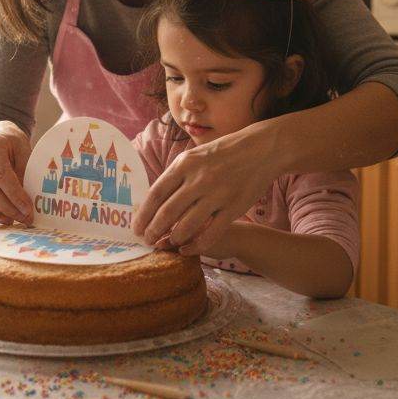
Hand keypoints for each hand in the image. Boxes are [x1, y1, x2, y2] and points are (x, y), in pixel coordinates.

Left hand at [133, 124, 279, 254]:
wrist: (261, 149)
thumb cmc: (224, 153)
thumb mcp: (196, 156)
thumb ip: (177, 175)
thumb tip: (154, 199)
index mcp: (185, 164)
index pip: (156, 193)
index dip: (144, 214)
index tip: (136, 228)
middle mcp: (199, 179)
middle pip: (168, 212)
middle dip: (154, 230)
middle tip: (148, 240)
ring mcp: (217, 194)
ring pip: (187, 225)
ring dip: (174, 238)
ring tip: (168, 243)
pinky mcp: (234, 207)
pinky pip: (211, 233)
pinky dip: (196, 245)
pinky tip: (188, 249)